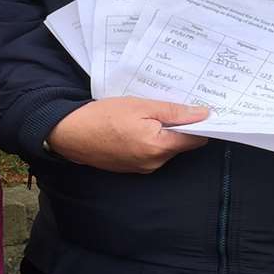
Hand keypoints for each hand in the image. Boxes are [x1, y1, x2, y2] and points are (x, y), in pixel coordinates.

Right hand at [44, 98, 210, 172]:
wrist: (70, 133)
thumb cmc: (103, 116)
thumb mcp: (141, 106)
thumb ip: (174, 112)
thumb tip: (203, 114)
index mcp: (158, 147)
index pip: (195, 139)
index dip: (200, 124)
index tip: (200, 109)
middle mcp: (154, 163)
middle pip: (181, 144)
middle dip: (179, 126)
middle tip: (168, 105)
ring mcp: (142, 168)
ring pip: (165, 148)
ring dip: (163, 132)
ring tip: (148, 114)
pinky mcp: (132, 168)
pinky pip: (151, 153)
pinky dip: (150, 140)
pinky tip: (137, 126)